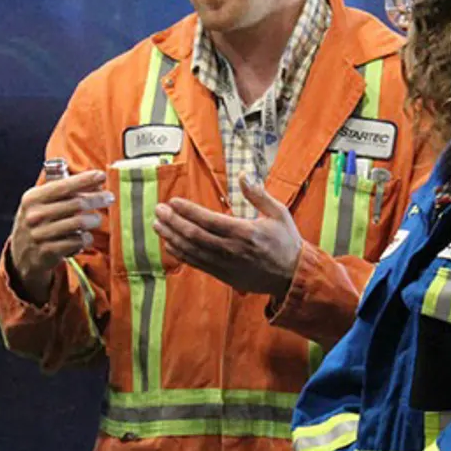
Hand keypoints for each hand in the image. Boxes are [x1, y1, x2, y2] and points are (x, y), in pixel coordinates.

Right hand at [7, 170, 113, 303]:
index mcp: (32, 198)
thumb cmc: (37, 224)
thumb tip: (94, 182)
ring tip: (96, 219)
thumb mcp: (39, 204)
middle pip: (76, 203)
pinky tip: (85, 237)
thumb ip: (61, 192)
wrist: (21, 256)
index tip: (101, 175)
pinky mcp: (48, 252)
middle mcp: (35, 215)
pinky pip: (77, 242)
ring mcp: (40, 234)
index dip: (84, 179)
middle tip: (109, 197)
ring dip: (94, 220)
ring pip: (79, 223)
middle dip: (97, 198)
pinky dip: (86, 238)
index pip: (63, 186)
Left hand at [152, 174, 300, 296]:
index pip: (208, 220)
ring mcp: (226, 265)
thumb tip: (242, 173)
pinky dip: (181, 254)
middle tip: (158, 210)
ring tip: (157, 225)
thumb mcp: (278, 213)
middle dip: (173, 222)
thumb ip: (258, 194)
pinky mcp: (223, 276)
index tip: (173, 202)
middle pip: (194, 235)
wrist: (293, 276)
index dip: (187, 211)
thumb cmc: (286, 241)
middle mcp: (232, 250)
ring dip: (172, 237)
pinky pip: (197, 264)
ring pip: (191, 251)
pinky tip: (169, 244)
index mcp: (245, 232)